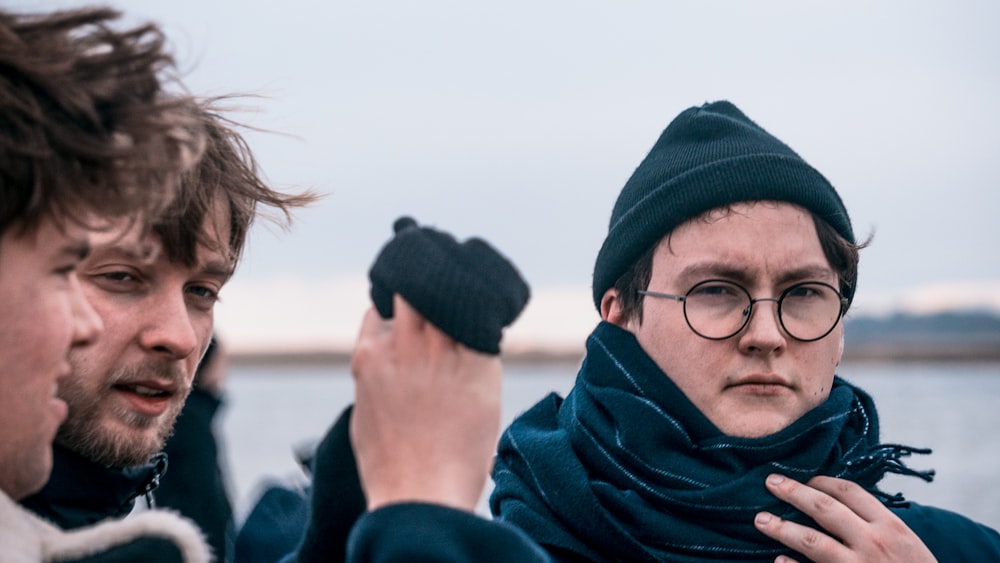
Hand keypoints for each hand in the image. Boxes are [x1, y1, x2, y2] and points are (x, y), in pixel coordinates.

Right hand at [349, 295, 501, 512]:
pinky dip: (487, 323)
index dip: (395, 311)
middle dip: (426, 292)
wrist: (421, 496)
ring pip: (451, 301)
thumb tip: (384, 366)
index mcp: (370, 357)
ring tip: (472, 307)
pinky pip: (484, 327)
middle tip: (446, 299)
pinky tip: (494, 324)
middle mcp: (403, 347)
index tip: (410, 317)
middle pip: (415, 293)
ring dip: (460, 302)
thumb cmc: (390, 469)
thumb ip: (374, 380)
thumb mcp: (365, 416)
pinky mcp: (478, 368)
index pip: (379, 310)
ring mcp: (440, 355)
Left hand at [754, 474, 936, 562]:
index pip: (849, 492)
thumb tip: (839, 501)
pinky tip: (778, 561)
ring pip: (812, 541)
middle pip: (823, 508)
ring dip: (782, 528)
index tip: (804, 478)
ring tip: (760, 520)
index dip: (822, 481)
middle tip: (770, 482)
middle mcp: (873, 543)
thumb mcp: (905, 542)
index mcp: (890, 526)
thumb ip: (875, 522)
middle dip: (793, 492)